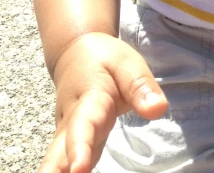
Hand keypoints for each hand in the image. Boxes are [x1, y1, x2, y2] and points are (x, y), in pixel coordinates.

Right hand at [37, 32, 167, 172]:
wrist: (76, 53)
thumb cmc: (105, 59)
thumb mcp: (127, 63)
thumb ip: (140, 86)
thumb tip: (158, 109)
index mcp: (88, 99)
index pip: (84, 126)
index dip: (80, 148)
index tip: (78, 170)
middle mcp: (71, 122)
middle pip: (58, 152)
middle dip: (55, 171)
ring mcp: (66, 135)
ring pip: (55, 160)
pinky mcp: (68, 143)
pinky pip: (61, 163)